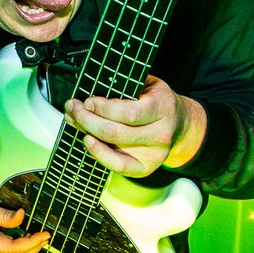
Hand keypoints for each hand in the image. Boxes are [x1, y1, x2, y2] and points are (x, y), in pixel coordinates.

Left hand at [64, 75, 205, 177]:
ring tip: (74, 120)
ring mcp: (154, 154)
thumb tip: (93, 86)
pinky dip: (99, 154)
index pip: (128, 113)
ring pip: (113, 147)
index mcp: (163, 108)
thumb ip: (127, 84)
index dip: (103, 108)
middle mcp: (160, 133)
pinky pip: (118, 167)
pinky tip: (88, 140)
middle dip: (87, 119)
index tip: (87, 101)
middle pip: (116, 132)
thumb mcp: (149, 84)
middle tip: (73, 107)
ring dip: (87, 132)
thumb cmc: (158, 101)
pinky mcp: (146, 168)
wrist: (181, 125)